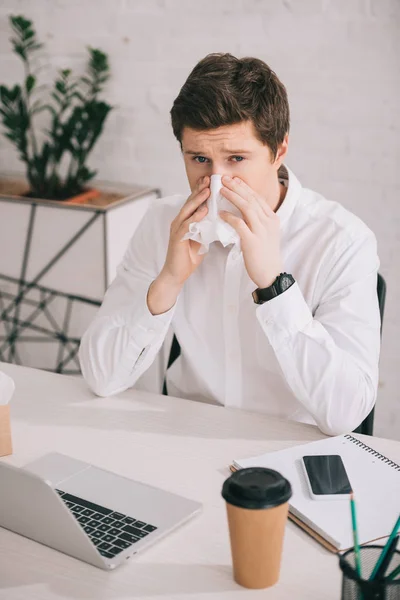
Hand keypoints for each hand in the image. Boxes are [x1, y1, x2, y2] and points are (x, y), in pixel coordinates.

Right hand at [147, 177, 209, 314]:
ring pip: (187, 210)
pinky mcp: (177, 238)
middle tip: (210, 178)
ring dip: (197, 200)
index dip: (202, 190)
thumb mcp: (202, 239)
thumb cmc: (188, 257)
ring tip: (207, 190)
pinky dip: (195, 217)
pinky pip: (186, 225)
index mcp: (186, 220)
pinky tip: (203, 211)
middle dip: (200, 189)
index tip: (213, 180)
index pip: (194, 202)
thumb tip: (221, 219)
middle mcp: (179, 221)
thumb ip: (207, 227)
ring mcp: (177, 229)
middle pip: (190, 202)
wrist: (176, 274)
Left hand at [219, 176, 282, 288]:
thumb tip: (244, 211)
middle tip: (224, 179)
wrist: (270, 274)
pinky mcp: (252, 241)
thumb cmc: (265, 255)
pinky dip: (229, 217)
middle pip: (251, 199)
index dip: (245, 187)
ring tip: (220, 190)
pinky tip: (220, 213)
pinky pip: (239, 224)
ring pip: (246, 208)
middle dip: (237, 187)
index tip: (234, 180)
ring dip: (232, 197)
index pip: (257, 198)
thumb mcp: (265, 234)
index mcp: (272, 219)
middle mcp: (268, 222)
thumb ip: (258, 221)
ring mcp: (261, 231)